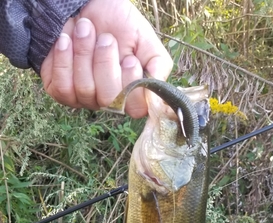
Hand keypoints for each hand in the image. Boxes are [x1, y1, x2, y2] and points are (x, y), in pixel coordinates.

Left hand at [41, 0, 172, 117]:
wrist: (85, 4)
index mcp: (131, 93)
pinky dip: (64, 59)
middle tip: (106, 38)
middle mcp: (107, 102)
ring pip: (85, 90)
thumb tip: (156, 90)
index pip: (135, 108)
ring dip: (84, 54)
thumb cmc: (117, 24)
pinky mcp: (60, 91)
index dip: (131, 85)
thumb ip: (158, 65)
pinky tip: (66, 40)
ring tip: (85, 29)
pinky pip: (62, 87)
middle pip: (108, 99)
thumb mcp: (146, 40)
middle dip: (106, 63)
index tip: (130, 59)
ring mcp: (83, 99)